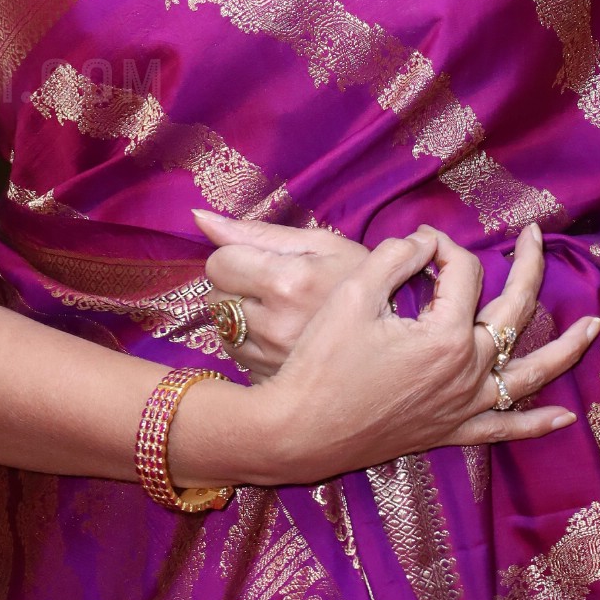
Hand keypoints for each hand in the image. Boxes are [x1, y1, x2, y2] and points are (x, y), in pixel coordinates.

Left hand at [195, 208, 372, 379]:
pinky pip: (234, 354)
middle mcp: (276, 325)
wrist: (399, 335)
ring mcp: (272, 359)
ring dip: (238, 314)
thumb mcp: (320, 244)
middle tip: (271, 285)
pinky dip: (247, 342)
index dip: (235, 255)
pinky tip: (278, 335)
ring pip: (220, 326)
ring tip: (276, 309)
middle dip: (234, 285)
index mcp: (289, 282)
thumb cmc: (361, 280)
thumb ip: (257, 232)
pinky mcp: (270, 381)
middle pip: (214, 295)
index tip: (260, 260)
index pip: (219, 263)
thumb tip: (200, 219)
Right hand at [246, 220, 599, 485]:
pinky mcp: (451, 431)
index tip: (411, 246)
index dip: (438, 247)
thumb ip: (396, 256)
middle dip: (528, 266)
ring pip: (529, 374)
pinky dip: (536, 424)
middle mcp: (468, 370)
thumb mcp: (354, 293)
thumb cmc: (321, 360)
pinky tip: (563, 419)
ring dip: (565, 349)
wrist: (301, 429)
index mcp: (447, 335)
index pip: (462, 271)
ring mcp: (464, 404)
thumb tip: (427, 242)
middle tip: (535, 236)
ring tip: (594, 327)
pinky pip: (504, 428)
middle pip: (513, 309)